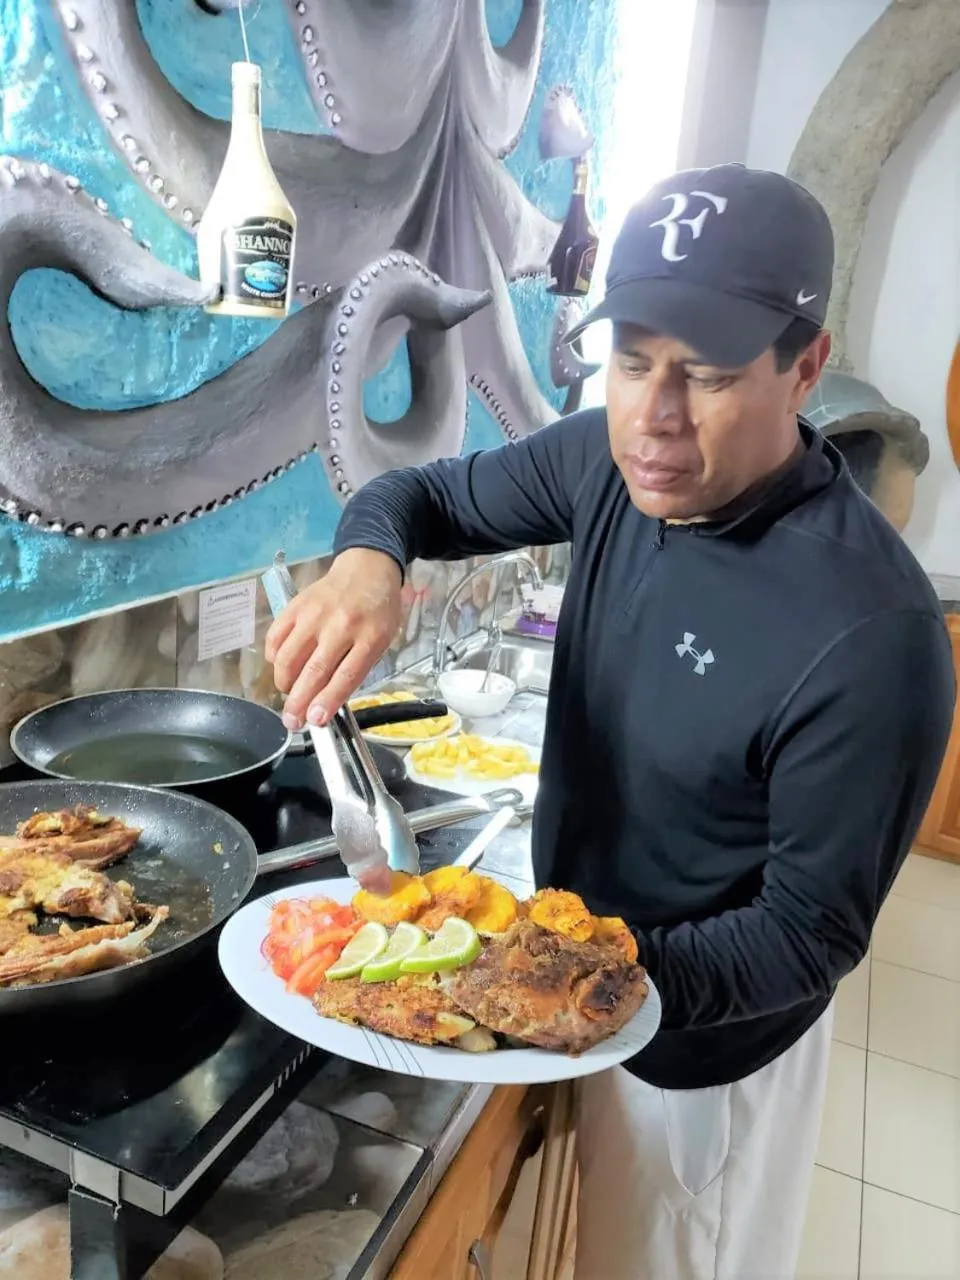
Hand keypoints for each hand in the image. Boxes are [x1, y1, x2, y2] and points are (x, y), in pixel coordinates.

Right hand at [266, 548, 402, 729]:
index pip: (346, 674)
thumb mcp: (382, 640)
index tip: (315, 720)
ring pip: (289, 656)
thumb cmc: (377, 610)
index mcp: (370, 636)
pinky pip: (276, 636)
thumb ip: (357, 667)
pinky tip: (281, 666)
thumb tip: (327, 700)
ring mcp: (315, 613)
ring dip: (284, 682)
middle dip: (299, 701)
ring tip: (289, 693)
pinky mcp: (296, 605)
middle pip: (314, 669)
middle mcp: (341, 624)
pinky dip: (273, 657)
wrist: (366, 569)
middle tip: (291, 721)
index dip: (328, 700)